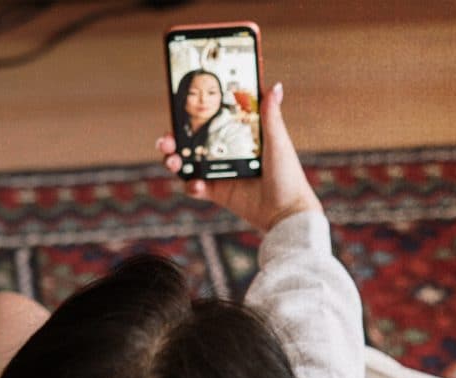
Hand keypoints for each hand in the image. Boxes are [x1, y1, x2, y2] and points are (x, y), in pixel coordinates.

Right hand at [156, 81, 322, 231]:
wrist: (287, 213)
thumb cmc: (288, 176)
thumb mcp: (278, 142)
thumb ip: (271, 116)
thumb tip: (274, 86)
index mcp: (239, 136)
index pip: (211, 119)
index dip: (192, 113)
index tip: (178, 104)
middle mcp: (227, 152)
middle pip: (192, 140)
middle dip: (174, 138)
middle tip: (166, 139)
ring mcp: (221, 172)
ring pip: (189, 162)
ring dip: (174, 160)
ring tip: (172, 160)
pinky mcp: (219, 193)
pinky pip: (196, 188)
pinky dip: (191, 186)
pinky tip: (197, 185)